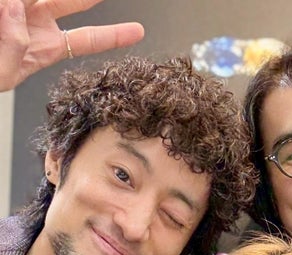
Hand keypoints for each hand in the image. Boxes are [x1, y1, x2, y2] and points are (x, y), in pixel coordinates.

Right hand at [0, 0, 143, 91]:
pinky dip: (11, 5)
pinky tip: (9, 8)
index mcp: (46, 46)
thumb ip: (14, 44)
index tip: (138, 31)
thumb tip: (14, 7)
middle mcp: (34, 19)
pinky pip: (12, 1)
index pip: (87, 39)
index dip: (114, 34)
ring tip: (18, 8)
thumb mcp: (5, 72)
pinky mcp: (4, 2)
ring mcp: (16, 4)